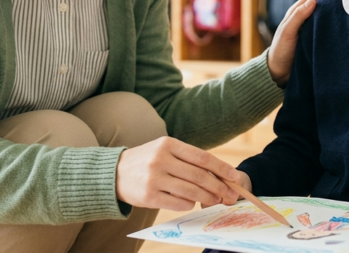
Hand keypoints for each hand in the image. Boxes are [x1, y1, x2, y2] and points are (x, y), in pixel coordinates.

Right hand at [115, 137, 242, 210]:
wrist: (114, 172)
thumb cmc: (146, 161)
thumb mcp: (163, 150)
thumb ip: (187, 158)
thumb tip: (217, 173)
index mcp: (168, 144)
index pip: (202, 157)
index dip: (221, 168)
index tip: (234, 176)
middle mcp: (161, 159)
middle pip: (199, 175)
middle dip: (219, 186)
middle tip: (230, 194)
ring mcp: (154, 178)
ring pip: (191, 191)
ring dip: (207, 197)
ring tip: (216, 200)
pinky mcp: (149, 195)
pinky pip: (177, 202)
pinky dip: (189, 204)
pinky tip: (192, 203)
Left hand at [267, 0, 346, 86]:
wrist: (279, 72)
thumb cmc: (280, 51)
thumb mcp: (287, 32)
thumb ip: (298, 17)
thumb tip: (313, 0)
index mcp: (297, 11)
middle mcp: (305, 16)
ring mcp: (312, 26)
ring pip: (328, 10)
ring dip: (339, 3)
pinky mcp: (317, 37)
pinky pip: (329, 24)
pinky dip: (338, 18)